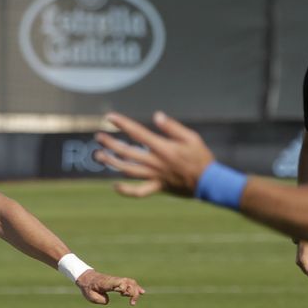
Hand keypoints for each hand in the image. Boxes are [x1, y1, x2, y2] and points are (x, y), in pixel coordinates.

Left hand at [76, 269, 144, 306]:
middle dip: (133, 292)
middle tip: (132, 304)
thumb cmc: (88, 287)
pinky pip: (129, 283)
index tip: (122, 295)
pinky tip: (141, 292)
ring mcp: (116, 281)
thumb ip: (100, 299)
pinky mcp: (117, 282)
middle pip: (129, 283)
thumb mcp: (90, 296)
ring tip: (135, 301)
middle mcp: (114, 281)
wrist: (86, 278)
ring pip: (130, 282)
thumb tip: (108, 300)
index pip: (120, 282)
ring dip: (135, 291)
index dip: (124, 287)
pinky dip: (135, 287)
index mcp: (107, 283)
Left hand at [94, 111, 214, 197]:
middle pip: (127, 152)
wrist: (209, 182)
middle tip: (98, 137)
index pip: (138, 133)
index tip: (110, 117)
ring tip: (99, 156)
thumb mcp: (191, 137)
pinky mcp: (157, 187)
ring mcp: (155, 176)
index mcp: (163, 148)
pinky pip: (138, 192)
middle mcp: (155, 162)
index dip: (123, 124)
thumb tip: (156, 115)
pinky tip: (115, 185)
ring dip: (112, 163)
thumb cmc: (201, 157)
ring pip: (128, 170)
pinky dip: (126, 190)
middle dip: (110, 143)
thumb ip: (172, 127)